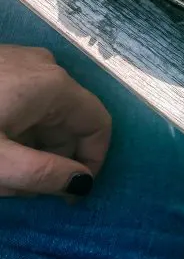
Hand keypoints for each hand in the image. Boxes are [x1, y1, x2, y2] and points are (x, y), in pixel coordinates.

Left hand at [0, 45, 110, 197]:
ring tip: (1, 173)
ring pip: (45, 114)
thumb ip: (42, 175)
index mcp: (55, 86)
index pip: (99, 124)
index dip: (93, 163)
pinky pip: (26, 102)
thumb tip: (83, 183)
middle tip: (22, 191)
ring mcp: (25, 61)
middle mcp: (48, 67)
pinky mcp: (5, 63)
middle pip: (69, 123)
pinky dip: (17, 129)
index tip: (70, 196)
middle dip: (54, 160)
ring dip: (31, 148)